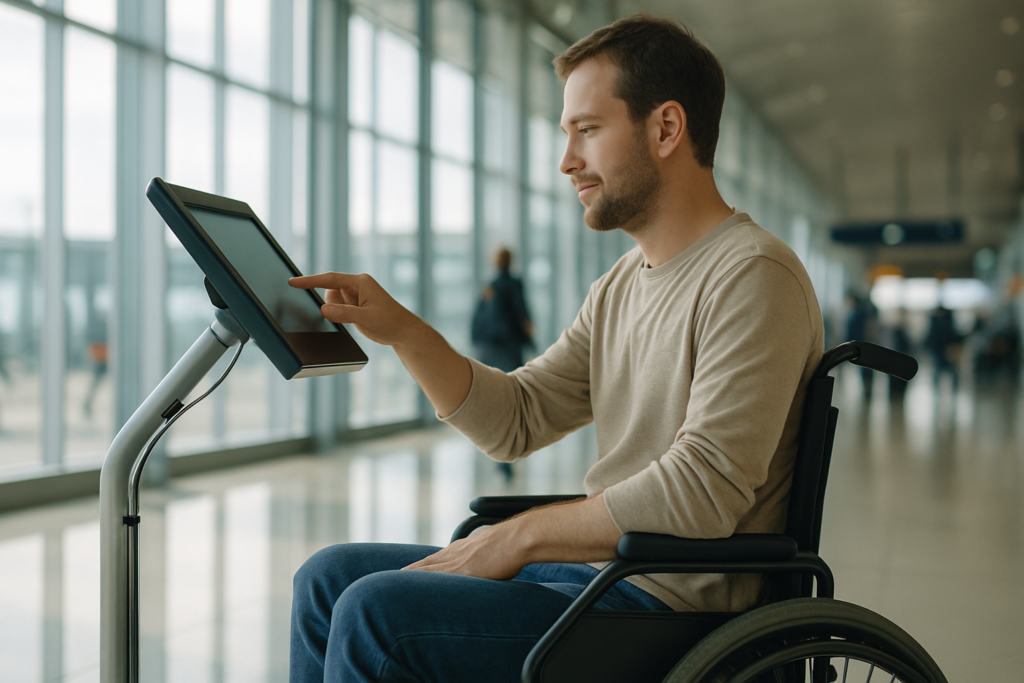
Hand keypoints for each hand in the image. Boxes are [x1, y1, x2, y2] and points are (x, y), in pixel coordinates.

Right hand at [289, 272, 420, 346]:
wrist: (403, 331)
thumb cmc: (390, 322)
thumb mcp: (366, 319)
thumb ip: (344, 314)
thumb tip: (324, 309)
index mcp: (360, 282)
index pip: (330, 279)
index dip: (310, 281)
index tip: (293, 282)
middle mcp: (357, 286)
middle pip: (330, 292)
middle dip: (334, 306)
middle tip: (352, 316)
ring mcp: (355, 295)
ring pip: (332, 301)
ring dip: (338, 312)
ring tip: (358, 320)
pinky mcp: (354, 305)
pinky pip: (338, 308)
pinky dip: (339, 315)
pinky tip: (355, 321)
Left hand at [402, 495, 620, 578]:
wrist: (525, 535)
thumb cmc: (518, 539)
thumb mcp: (499, 545)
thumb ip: (491, 552)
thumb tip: (498, 557)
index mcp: (466, 548)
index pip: (437, 560)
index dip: (421, 566)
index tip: (408, 571)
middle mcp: (458, 552)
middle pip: (426, 564)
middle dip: (409, 571)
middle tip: (391, 577)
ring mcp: (460, 560)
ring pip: (427, 570)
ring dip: (411, 576)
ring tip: (395, 583)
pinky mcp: (465, 570)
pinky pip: (436, 577)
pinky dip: (422, 581)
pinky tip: (413, 586)